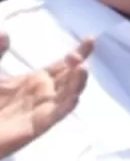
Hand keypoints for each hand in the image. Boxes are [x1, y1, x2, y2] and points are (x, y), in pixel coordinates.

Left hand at [0, 33, 89, 158]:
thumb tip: (6, 33)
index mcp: (33, 81)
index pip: (62, 65)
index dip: (78, 53)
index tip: (90, 39)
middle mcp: (42, 94)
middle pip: (70, 78)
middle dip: (78, 66)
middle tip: (78, 57)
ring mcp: (41, 110)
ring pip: (68, 95)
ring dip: (78, 84)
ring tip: (83, 69)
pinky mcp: (36, 127)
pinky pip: (55, 116)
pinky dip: (66, 107)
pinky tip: (74, 97)